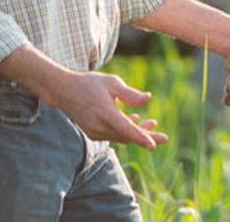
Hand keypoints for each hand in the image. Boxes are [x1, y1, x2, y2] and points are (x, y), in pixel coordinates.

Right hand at [49, 70, 168, 149]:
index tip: (154, 145)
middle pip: (127, 136)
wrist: (64, 91)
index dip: (141, 137)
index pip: (126, 130)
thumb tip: (148, 99)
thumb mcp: (112, 83)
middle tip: (165, 139)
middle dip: (146, 137)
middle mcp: (99, 126)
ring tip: (152, 123)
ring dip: (136, 131)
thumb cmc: (90, 83)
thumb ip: (130, 94)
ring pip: (121, 136)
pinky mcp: (93, 133)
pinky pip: (113, 134)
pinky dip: (124, 130)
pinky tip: (135, 120)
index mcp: (105, 114)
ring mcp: (95, 132)